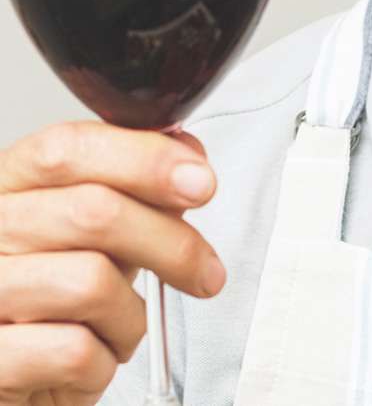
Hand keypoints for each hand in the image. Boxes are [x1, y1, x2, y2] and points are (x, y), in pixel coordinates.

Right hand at [0, 120, 224, 405]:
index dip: (144, 159)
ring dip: (134, 313)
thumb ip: (135, 188)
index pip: (67, 149)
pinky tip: (97, 356)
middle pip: (92, 212)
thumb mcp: (93, 228)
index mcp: (10, 184)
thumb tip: (190, 164)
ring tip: (129, 323)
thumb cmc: (56, 293)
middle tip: (205, 268)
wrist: (23, 369)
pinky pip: (74, 351)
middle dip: (171, 242)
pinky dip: (107, 360)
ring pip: (89, 282)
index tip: (201, 181)